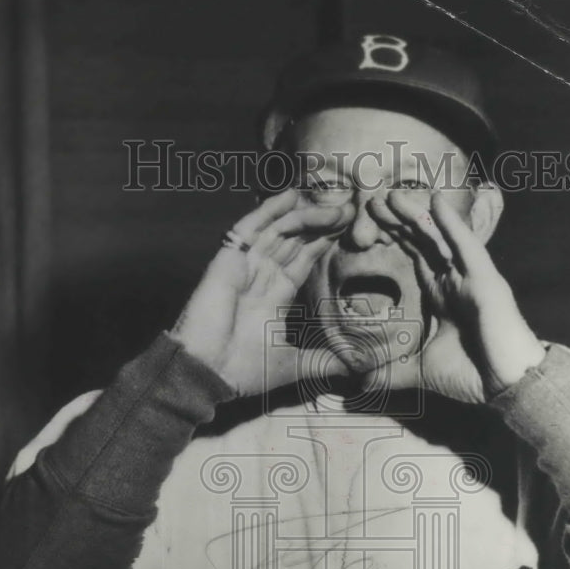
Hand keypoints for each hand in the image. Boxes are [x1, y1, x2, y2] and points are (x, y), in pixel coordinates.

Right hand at [169, 188, 352, 395]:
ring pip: (278, 231)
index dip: (321, 243)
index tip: (345, 228)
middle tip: (348, 209)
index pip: (300, 261)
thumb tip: (360, 367)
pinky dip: (269, 210)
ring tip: (335, 207)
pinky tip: (291, 196)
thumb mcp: (295, 366)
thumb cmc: (243, 370)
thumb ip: (325, 362)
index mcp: (272, 297)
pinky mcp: (227, 260)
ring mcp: (243, 266)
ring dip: (306, 216)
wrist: (208, 372)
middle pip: (293, 240)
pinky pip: (250, 228)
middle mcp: (259, 277)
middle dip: (319, 224)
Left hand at [369, 190, 545, 403]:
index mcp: (442, 297)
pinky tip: (436, 202)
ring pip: (440, 240)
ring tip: (392, 197)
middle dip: (398, 223)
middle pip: (423, 244)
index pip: (415, 260)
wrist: (505, 386)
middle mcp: (456, 282)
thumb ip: (390, 373)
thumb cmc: (471, 375)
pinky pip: (467, 247)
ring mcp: (471, 279)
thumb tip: (361, 384)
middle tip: (372, 203)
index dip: (395, 241)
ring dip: (417, 217)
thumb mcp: (419, 372)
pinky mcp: (485, 281)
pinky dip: (451, 225)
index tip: (369, 226)